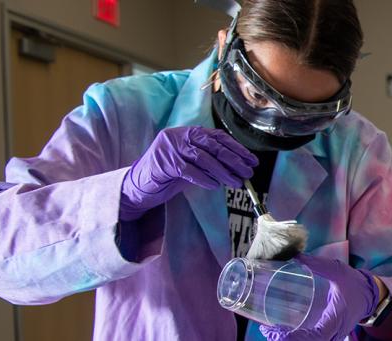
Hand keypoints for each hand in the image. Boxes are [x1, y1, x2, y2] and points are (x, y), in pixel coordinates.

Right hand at [120, 126, 255, 220]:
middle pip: (213, 146)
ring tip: (236, 182)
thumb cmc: (169, 175)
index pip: (217, 137)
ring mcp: (170, 148)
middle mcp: (178, 136)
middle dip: (234, 160)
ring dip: (223, 172)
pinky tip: (215, 186)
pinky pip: (189, 170)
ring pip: (203, 158)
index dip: (237, 148)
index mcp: (188, 132)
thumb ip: (210, 160)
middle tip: (248, 172)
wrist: (139, 185)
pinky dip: (204, 178)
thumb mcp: (192, 163)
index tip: (252, 161)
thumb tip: (239, 167)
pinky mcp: (163, 163)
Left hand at [260, 254, 382, 340]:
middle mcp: (334, 333)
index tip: (275, 331)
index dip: (292, 338)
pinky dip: (299, 339)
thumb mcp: (339, 271)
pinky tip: (285, 333)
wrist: (371, 294)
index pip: (313, 337)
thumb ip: (318, 265)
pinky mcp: (330, 334)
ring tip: (273, 333)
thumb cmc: (356, 284)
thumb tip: (296, 257)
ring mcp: (332, 335)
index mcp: (335, 320)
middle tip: (268, 332)